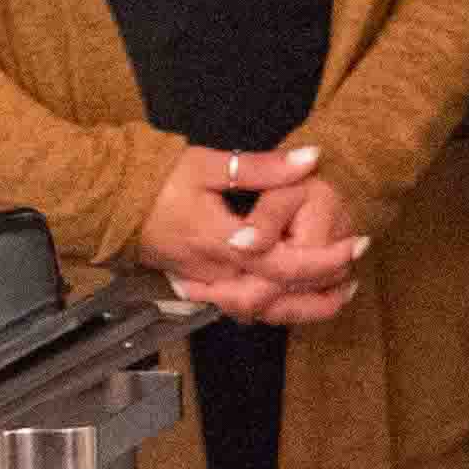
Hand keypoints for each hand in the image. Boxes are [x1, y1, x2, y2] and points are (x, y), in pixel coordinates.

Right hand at [135, 146, 365, 325]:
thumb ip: (263, 167)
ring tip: (336, 294)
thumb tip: (312, 158)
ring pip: (258, 310)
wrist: (110, 202)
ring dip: (298, 307)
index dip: (325, 260)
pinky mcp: (196, 286)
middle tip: (355, 278)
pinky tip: (293, 298)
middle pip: (277, 296)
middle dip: (320, 292)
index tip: (358, 246)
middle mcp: (214, 271)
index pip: (284, 264)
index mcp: (221, 242)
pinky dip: (270, 305)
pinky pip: (239, 305)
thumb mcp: (211, 165)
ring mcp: (203, 283)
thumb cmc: (158, 180)